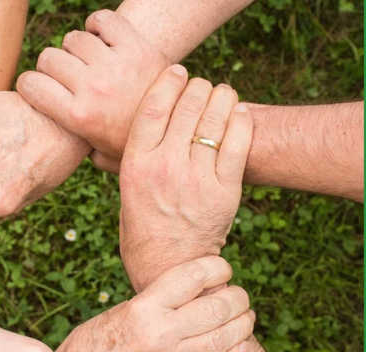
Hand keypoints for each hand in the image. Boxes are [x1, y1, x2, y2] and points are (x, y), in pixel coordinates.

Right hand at [16, 9, 168, 168]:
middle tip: (65, 77)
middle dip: (50, 67)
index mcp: (78, 117)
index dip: (29, 85)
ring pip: (73, 39)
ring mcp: (115, 65)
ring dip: (75, 49)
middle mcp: (93, 88)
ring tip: (87, 62)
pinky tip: (101, 39)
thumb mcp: (101, 158)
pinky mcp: (137, 47)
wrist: (180, 129)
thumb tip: (57, 144)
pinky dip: (97, 25)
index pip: (30, 85)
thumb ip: (77, 149)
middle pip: (49, 58)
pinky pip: (103, 21)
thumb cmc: (135, 146)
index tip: (37, 88)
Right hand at [56, 256, 252, 351]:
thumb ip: (159, 299)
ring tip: (244, 316)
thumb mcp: (124, 308)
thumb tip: (198, 287)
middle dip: (238, 297)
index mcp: (144, 307)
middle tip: (238, 295)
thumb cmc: (96, 339)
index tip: (222, 268)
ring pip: (224, 339)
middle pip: (217, 308)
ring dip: (243, 324)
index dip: (217, 267)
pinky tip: (239, 347)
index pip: (193, 276)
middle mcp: (159, 333)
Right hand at [119, 67, 252, 291]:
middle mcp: (164, 168)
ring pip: (215, 119)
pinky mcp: (224, 192)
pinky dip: (241, 121)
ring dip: (222, 98)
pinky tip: (239, 113)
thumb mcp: (125, 192)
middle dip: (198, 86)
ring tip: (223, 94)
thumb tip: (124, 130)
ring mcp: (196, 180)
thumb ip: (128, 160)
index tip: (177, 70)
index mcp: (135, 165)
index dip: (168, 81)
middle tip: (202, 86)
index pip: (153, 106)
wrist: (168, 268)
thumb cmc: (142, 229)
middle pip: (187, 106)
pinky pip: (238, 144)